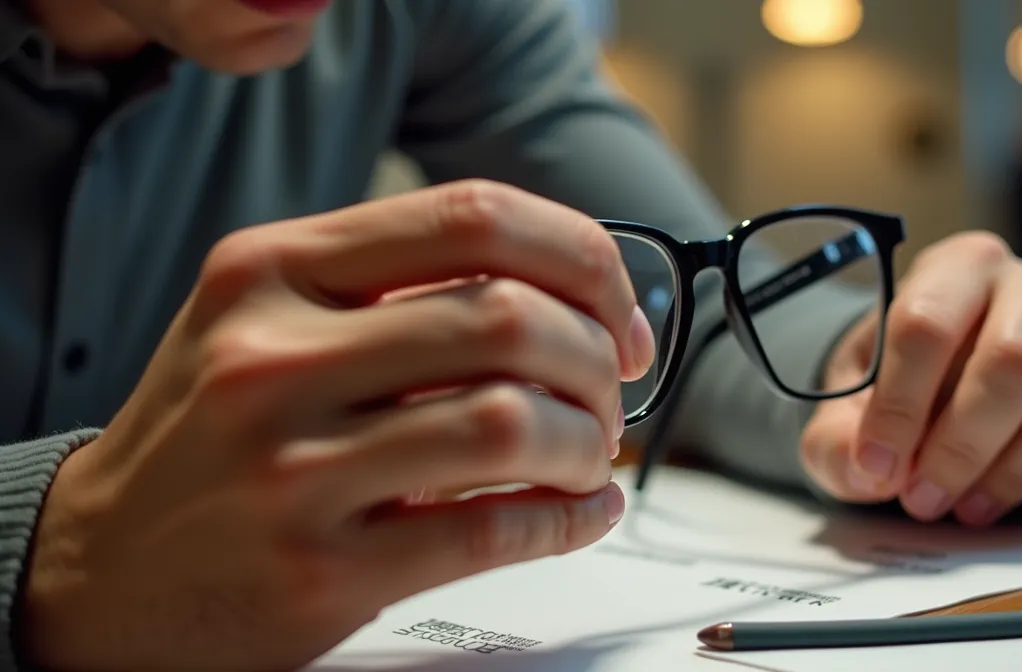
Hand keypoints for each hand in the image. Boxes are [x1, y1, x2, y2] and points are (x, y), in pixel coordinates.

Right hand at [23, 180, 653, 670]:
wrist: (98, 566)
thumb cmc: (208, 434)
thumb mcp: (265, 318)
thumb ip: (394, 285)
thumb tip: (569, 291)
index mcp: (271, 271)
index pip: (473, 217)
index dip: (580, 258)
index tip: (614, 310)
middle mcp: (272, 357)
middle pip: (508, 318)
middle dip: (596, 358)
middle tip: (609, 392)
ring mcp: (291, 469)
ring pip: (509, 422)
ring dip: (586, 441)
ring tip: (590, 454)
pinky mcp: (320, 572)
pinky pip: (493, 531)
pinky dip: (568, 518)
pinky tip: (580, 511)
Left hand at [801, 232, 1021, 525]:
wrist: (956, 384)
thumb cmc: (902, 387)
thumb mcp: (847, 407)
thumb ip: (836, 439)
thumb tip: (870, 471)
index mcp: (958, 267)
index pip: (928, 323)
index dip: (898, 405)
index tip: (877, 464)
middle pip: (1014, 361)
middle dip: (963, 446)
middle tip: (924, 498)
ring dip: (1021, 471)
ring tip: (971, 506)